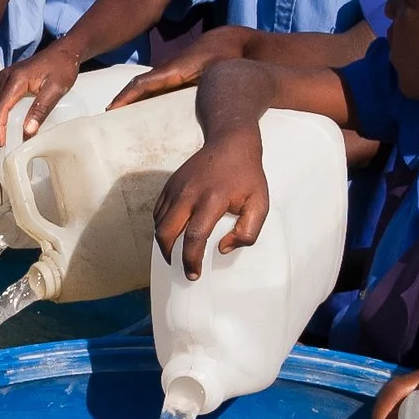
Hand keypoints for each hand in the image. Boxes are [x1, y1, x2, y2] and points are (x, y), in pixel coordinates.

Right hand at [0, 45, 81, 144]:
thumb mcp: (55, 89)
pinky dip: (2, 110)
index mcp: (16, 79)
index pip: (1, 107)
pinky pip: (0, 97)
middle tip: (4, 142)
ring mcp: (6, 75)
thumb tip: (27, 131)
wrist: (64, 51)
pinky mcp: (9, 77)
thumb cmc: (62, 68)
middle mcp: (6, 76)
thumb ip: (41, 109)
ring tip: (5, 135)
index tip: (2, 142)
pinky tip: (8, 121)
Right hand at [111, 29, 249, 107]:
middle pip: (138, 86)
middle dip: (122, 100)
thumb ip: (213, 85)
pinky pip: (155, 86)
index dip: (126, 97)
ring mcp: (171, 72)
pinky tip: (144, 110)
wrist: (231, 40)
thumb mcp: (219, 70)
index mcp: (173, 70)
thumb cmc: (227, 55)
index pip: (142, 84)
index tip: (112, 109)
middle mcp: (167, 70)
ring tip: (119, 117)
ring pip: (145, 86)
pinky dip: (145, 96)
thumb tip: (209, 100)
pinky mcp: (177, 74)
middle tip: (108, 119)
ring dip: (131, 99)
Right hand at [152, 130, 268, 279]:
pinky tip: (173, 233)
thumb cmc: (247, 176)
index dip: (191, 260)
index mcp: (212, 200)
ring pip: (158, 223)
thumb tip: (222, 248)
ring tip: (176, 253)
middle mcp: (188, 194)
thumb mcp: (260, 204)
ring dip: (164, 243)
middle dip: (170, 256)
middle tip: (180, 267)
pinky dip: (161, 226)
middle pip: (166, 233)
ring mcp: (175, 188)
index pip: (194, 237)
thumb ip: (247, 232)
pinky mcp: (169, 184)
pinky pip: (158, 212)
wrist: (230, 143)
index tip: (194, 274)